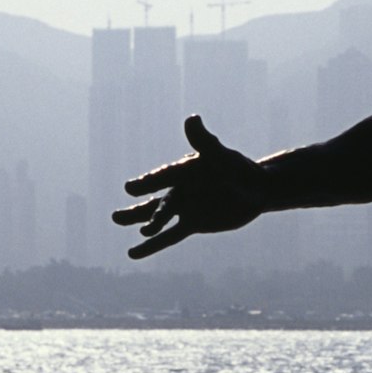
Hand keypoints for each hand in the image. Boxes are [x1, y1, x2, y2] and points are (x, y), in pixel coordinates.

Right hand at [112, 115, 269, 259]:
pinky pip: (169, 237)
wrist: (255, 188)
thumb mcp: (222, 156)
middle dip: (139, 211)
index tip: (130, 188)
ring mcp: (183, 208)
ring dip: (140, 222)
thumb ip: (205, 142)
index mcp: (183, 170)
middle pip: (156, 203)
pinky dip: (152, 246)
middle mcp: (178, 189)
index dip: (149, 183)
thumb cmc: (238, 167)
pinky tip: (132, 253)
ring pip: (157, 218)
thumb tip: (192, 119)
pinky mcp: (191, 224)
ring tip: (117, 221)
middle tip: (116, 217)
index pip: (164, 177)